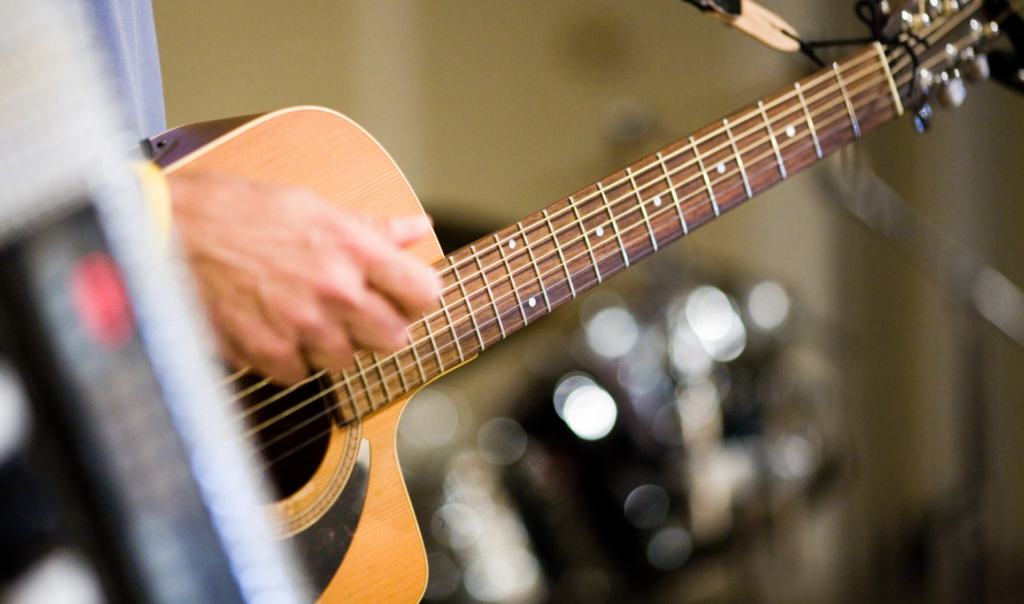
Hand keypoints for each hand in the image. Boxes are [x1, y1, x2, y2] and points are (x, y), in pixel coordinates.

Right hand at [167, 171, 439, 383]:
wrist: (165, 231)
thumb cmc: (234, 210)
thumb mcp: (310, 205)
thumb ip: (370, 227)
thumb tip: (415, 228)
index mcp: (353, 249)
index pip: (424, 294)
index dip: (416, 297)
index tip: (403, 295)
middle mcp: (336, 291)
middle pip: (394, 337)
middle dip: (378, 326)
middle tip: (353, 310)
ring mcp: (303, 327)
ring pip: (346, 360)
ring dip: (331, 344)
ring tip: (303, 314)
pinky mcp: (269, 353)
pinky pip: (301, 374)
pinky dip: (291, 358)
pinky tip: (273, 328)